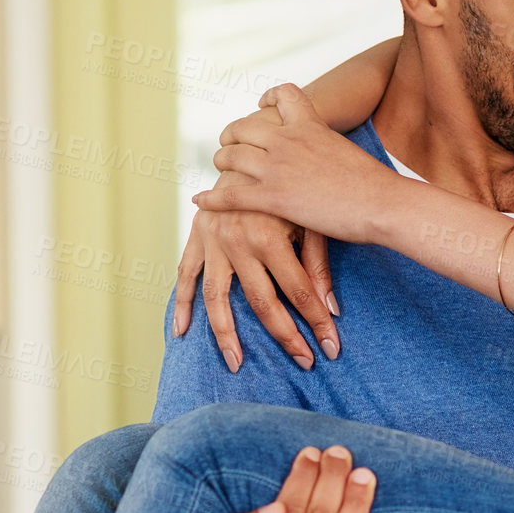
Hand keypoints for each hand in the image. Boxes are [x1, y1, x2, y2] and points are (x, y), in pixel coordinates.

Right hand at [173, 167, 340, 372]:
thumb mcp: (310, 219)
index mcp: (269, 235)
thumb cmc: (293, 187)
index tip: (331, 348)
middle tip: (304, 362)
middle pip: (262, 303)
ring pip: (218, 299)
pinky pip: (186, 276)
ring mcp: (214, 241)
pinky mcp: (197, 238)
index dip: (317, 322)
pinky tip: (181, 332)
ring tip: (236, 364)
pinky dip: (182, 304)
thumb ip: (318, 264)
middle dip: (286, 336)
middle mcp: (238, 241)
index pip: (299, 291)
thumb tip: (331, 309)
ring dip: (226, 334)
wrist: (256, 148)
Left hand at [194, 84, 396, 242]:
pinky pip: (229, 193)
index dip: (268, 98)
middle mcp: (289, 140)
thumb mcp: (350, 152)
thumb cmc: (376, 185)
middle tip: (228, 146)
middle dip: (231, 136)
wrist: (383, 203)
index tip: (262, 106)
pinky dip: (211, 197)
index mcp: (311, 125)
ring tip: (220, 171)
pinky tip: (201, 200)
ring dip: (221, 163)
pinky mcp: (273, 196)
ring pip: (230, 157)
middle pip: (244, 127)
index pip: (282, 96)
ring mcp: (278, 167)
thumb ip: (330, 149)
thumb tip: (332, 159)